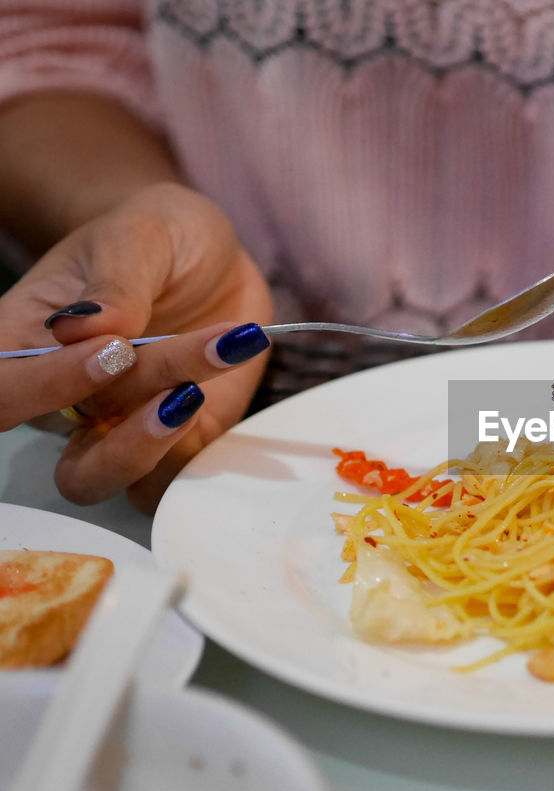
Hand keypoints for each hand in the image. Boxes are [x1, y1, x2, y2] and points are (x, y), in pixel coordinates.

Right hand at [0, 183, 273, 510]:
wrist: (211, 256)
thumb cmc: (157, 237)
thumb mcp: (141, 234)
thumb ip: (117, 279)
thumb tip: (85, 326)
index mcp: (27, 342)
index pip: (3, 392)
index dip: (44, 387)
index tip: (113, 349)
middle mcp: (68, 400)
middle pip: (68, 462)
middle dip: (124, 433)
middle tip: (177, 383)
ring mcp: (121, 427)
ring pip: (114, 482)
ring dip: (158, 449)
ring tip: (197, 392)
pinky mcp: (180, 439)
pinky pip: (173, 479)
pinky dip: (199, 452)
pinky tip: (220, 398)